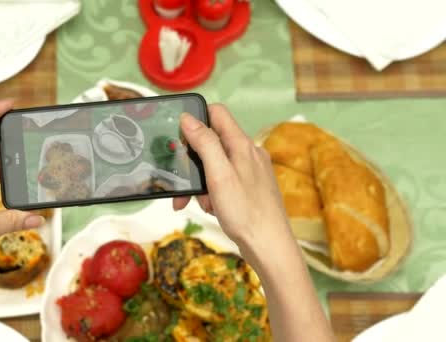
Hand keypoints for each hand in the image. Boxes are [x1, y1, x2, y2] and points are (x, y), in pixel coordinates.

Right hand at [173, 104, 292, 263]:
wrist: (269, 247)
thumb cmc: (246, 213)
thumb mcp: (219, 175)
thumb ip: (205, 143)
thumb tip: (188, 119)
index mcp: (242, 145)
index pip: (217, 113)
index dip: (196, 119)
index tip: (179, 137)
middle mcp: (249, 154)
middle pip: (213, 143)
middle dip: (194, 162)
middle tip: (184, 183)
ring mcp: (251, 171)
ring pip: (217, 165)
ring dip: (202, 182)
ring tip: (202, 203)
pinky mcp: (250, 188)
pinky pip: (224, 182)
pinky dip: (213, 193)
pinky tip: (213, 209)